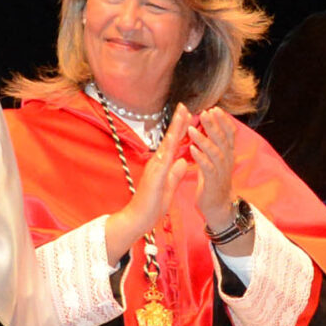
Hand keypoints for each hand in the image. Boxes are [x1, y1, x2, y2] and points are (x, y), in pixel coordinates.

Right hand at [102, 113, 192, 258]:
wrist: (138, 219)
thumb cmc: (152, 206)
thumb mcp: (169, 187)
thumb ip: (175, 174)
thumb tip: (183, 161)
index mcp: (162, 165)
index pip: (173, 144)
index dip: (180, 129)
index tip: (188, 115)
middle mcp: (157, 163)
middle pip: (170, 139)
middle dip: (178, 122)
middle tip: (185, 106)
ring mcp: (155, 168)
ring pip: (167, 145)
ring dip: (175, 129)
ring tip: (182, 115)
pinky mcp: (154, 177)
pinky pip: (164, 161)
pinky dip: (170, 148)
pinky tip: (175, 138)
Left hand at [185, 109, 243, 236]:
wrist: (218, 207)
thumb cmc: (214, 183)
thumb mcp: (216, 162)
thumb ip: (213, 147)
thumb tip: (207, 130)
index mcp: (227, 154)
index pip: (229, 134)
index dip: (223, 121)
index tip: (215, 109)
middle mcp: (227, 160)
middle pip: (223, 139)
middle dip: (214, 125)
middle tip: (205, 112)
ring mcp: (221, 171)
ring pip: (215, 152)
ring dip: (204, 139)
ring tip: (192, 129)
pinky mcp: (213, 182)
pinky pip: (208, 167)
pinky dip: (200, 157)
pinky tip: (192, 149)